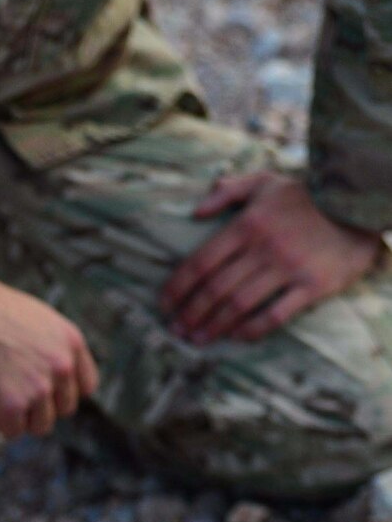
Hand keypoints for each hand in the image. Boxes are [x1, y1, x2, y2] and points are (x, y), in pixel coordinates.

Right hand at [0, 256, 98, 438]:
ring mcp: (38, 388)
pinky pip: (13, 431)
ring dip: (20, 415)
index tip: (44, 389)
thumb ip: (54, 348)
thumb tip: (56, 381)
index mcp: (71, 341)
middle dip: (40, 405)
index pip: (86, 386)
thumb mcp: (36, 320)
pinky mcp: (12, 406)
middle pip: (63, 410)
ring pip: (40, 425)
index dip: (63, 391)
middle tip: (12, 386)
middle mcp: (61, 366)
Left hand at [161, 173, 381, 344]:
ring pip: (239, 305)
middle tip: (175, 330)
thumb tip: (195, 211)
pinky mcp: (312, 286)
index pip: (201, 261)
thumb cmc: (306, 196)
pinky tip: (236, 337)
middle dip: (190, 313)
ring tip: (196, 339)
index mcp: (247, 224)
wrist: (358, 204)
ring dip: (213, 326)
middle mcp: (264, 247)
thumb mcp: (267, 182)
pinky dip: (251, 329)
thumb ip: (229, 191)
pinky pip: (274, 315)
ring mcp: (288, 267)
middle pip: (215, 289)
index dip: (177, 287)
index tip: (163, 305)